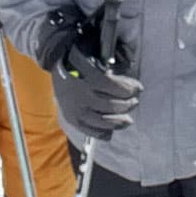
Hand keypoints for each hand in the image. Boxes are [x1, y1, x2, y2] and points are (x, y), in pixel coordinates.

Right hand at [47, 24, 141, 139]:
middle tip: (135, 102)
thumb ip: (111, 76)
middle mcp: (80, 96)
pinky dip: (103, 133)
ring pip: (101, 122)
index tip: (139, 88)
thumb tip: (132, 87)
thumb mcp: (94, 63)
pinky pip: (90, 131)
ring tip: (128, 120)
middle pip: (109, 105)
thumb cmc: (79, 65)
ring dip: (118, 122)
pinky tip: (112, 130)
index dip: (128, 89)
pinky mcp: (72, 120)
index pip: (111, 86)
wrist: (56, 71)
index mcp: (85, 78)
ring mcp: (75, 110)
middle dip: (126, 105)